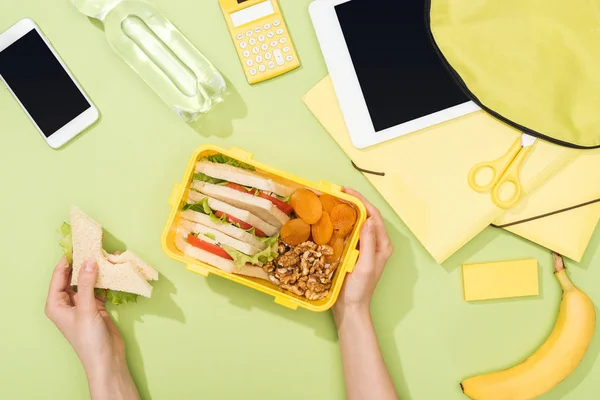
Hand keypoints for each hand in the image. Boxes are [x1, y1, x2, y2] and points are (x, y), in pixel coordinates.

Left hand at [45, 258, 138, 399]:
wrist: (106, 359)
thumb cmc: (89, 338)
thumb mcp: (86, 309)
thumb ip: (88, 284)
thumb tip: (89, 261)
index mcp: (56, 304)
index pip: (59, 276)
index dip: (67, 260)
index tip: (77, 244)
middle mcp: (67, 302)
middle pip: (73, 277)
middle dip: (82, 263)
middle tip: (93, 247)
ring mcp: (82, 304)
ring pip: (87, 281)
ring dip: (95, 270)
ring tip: (104, 256)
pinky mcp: (96, 306)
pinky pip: (98, 287)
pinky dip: (105, 280)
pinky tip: (112, 270)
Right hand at [333, 188, 393, 321]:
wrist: (350, 308)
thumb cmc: (359, 290)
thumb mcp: (366, 266)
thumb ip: (369, 242)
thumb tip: (370, 219)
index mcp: (382, 245)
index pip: (374, 215)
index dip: (361, 200)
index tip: (346, 191)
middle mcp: (376, 243)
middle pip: (366, 216)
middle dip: (353, 202)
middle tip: (336, 192)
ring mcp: (365, 247)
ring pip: (358, 222)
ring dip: (347, 210)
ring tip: (332, 201)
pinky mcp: (354, 252)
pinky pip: (350, 232)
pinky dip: (341, 222)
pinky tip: (330, 219)